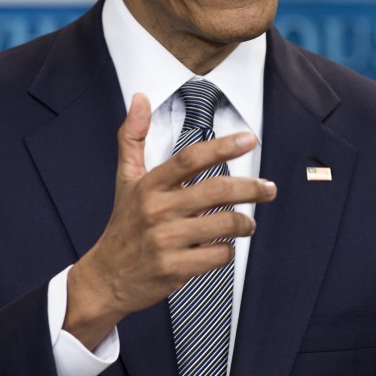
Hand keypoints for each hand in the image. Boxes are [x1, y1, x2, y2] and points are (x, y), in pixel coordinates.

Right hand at [64, 92, 275, 349]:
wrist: (106, 277)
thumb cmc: (124, 224)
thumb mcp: (125, 179)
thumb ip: (133, 137)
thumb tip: (140, 98)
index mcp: (148, 185)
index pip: (189, 159)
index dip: (222, 146)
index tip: (249, 139)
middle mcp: (156, 210)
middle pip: (215, 191)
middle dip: (250, 188)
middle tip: (269, 189)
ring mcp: (165, 241)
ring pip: (223, 225)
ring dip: (244, 224)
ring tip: (248, 223)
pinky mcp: (173, 269)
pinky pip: (217, 256)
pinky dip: (228, 251)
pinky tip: (223, 247)